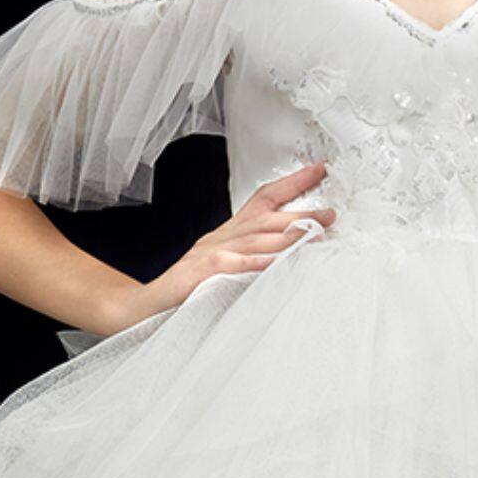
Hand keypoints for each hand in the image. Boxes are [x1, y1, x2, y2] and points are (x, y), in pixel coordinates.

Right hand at [129, 160, 335, 322]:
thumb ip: (254, 257)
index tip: (321, 170)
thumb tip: (295, 249)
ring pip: (258, 239)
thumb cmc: (188, 290)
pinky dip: (258, 262)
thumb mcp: (223, 265)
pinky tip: (278, 262)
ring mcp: (212, 252)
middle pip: (268, 218)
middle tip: (332, 213)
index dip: (293, 182)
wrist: (144, 306)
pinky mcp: (203, 272)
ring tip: (318, 232)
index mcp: (229, 234)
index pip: (264, 199)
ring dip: (290, 235)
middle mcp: (223, 237)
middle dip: (302, 213)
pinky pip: (236, 265)